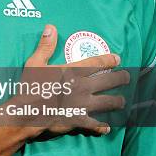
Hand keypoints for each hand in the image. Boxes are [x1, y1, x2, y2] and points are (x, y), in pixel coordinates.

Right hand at [16, 24, 128, 138]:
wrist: (28, 112)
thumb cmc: (30, 87)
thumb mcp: (35, 63)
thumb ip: (46, 46)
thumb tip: (51, 27)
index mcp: (73, 72)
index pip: (96, 63)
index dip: (109, 60)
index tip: (118, 59)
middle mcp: (82, 87)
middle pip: (109, 81)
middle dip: (121, 78)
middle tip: (127, 77)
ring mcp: (83, 105)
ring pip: (107, 102)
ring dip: (117, 101)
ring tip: (121, 101)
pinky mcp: (79, 120)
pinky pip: (95, 124)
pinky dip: (102, 127)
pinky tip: (107, 128)